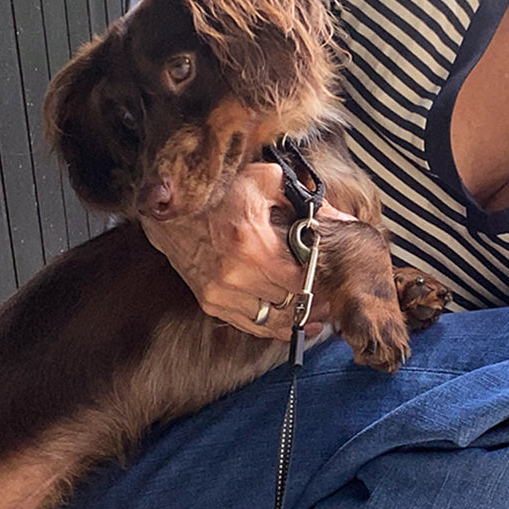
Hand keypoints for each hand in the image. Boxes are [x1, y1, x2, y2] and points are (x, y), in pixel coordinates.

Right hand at [140, 163, 345, 339]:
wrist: (169, 211)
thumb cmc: (217, 194)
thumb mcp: (262, 181)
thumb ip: (302, 199)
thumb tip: (339, 219)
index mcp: (251, 244)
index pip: (301, 279)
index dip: (321, 281)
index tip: (332, 279)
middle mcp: (235, 274)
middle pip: (290, 301)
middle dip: (313, 299)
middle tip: (330, 296)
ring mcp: (221, 292)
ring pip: (274, 319)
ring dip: (296, 317)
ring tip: (316, 311)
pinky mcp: (211, 302)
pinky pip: (252, 325)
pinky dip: (274, 327)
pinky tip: (294, 323)